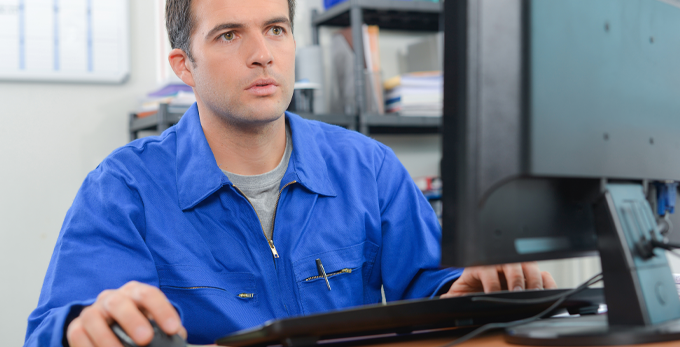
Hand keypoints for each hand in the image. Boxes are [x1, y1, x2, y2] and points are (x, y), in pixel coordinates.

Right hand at [66, 281, 186, 346]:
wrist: (110, 327)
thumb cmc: (140, 326)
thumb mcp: (155, 324)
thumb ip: (168, 331)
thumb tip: (180, 339)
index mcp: (135, 293)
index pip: (149, 295)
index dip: (162, 310)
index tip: (173, 329)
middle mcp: (112, 298)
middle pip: (120, 303)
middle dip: (132, 321)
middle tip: (146, 340)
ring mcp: (92, 311)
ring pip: (93, 318)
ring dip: (106, 338)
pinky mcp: (76, 327)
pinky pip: (77, 335)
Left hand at [442, 262, 556, 297]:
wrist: (481, 278)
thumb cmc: (472, 285)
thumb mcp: (460, 290)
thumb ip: (452, 297)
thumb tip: (443, 302)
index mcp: (481, 264)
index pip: (487, 269)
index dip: (492, 282)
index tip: (494, 295)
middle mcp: (500, 261)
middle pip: (511, 263)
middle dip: (515, 277)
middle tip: (517, 292)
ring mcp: (516, 264)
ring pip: (529, 264)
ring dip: (533, 278)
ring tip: (533, 293)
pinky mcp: (530, 271)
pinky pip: (542, 272)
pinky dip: (547, 281)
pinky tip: (546, 292)